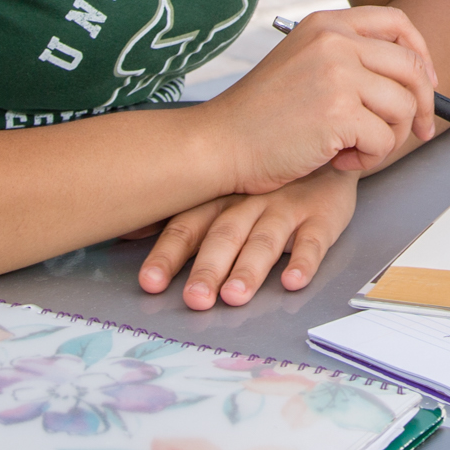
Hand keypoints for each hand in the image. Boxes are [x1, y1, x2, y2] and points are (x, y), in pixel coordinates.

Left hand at [136, 169, 358, 308]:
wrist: (323, 150)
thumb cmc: (266, 182)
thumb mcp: (225, 191)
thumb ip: (186, 218)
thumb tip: (125, 233)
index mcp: (221, 198)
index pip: (188, 226)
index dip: (168, 254)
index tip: (150, 284)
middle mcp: (249, 201)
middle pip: (224, 235)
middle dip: (207, 268)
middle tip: (195, 299)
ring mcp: (287, 207)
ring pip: (265, 239)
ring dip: (249, 269)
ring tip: (235, 296)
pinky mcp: (322, 215)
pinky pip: (314, 240)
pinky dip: (304, 260)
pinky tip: (293, 281)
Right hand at [204, 6, 441, 189]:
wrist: (219, 143)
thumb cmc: (260, 116)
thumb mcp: (303, 63)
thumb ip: (348, 59)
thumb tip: (413, 78)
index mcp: (326, 24)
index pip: (398, 24)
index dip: (421, 56)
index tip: (425, 85)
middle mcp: (335, 42)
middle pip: (411, 67)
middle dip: (422, 106)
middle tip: (418, 131)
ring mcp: (338, 75)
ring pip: (402, 107)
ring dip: (387, 139)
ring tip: (354, 150)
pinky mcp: (339, 113)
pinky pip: (384, 139)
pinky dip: (369, 159)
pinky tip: (339, 161)